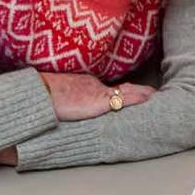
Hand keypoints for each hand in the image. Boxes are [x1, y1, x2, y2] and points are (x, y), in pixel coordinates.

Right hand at [40, 72, 154, 121]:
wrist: (37, 95)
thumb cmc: (43, 99)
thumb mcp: (59, 99)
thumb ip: (69, 102)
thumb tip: (65, 108)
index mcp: (86, 86)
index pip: (111, 88)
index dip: (126, 90)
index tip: (137, 91)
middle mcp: (95, 86)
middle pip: (123, 87)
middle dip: (139, 90)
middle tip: (154, 92)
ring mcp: (98, 93)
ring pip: (127, 92)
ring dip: (143, 94)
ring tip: (157, 96)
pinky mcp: (99, 101)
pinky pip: (123, 99)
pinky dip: (137, 98)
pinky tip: (148, 98)